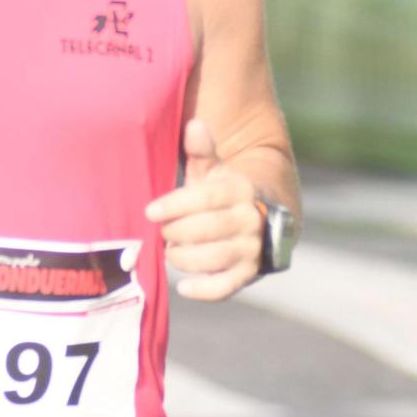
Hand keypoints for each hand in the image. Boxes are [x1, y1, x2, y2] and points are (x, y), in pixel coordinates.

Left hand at [145, 118, 263, 301]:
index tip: (150, 211)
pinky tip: (182, 287)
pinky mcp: (250, 274)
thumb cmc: (224, 191)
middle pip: (207, 229)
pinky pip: (226, 288)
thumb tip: (194, 125)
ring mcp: (253, 249)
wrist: (265, 216)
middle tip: (161, 232)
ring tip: (169, 252)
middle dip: (176, 232)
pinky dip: (203, 291)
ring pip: (214, 259)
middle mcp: (252, 219)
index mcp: (241, 189)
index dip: (175, 205)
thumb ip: (202, 150)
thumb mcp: (215, 169)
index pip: (206, 198)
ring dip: (184, 258)